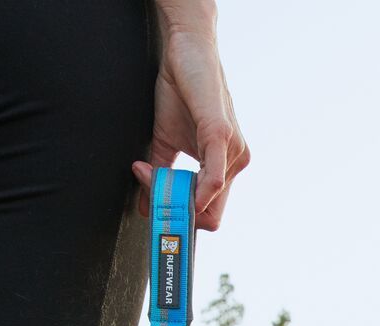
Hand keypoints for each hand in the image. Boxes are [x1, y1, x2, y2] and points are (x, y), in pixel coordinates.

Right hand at [132, 21, 248, 230]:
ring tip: (149, 176)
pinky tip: (174, 192)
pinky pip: (214, 179)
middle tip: (150, 204)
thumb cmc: (181, 92)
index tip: (156, 214)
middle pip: (211, 216)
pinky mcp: (221, 135)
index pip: (209, 214)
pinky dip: (196, 193)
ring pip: (207, 201)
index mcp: (223, 167)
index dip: (182, 221)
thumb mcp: (165, 142)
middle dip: (178, 218)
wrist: (186, 51)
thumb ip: (160, 174)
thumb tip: (144, 207)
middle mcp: (234, 163)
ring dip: (172, 197)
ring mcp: (232, 151)